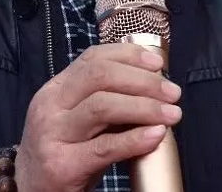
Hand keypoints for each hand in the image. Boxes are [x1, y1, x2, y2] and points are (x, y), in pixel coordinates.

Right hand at [14, 43, 181, 191]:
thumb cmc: (61, 153)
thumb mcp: (75, 120)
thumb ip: (103, 100)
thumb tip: (150, 87)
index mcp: (55, 89)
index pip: (92, 58)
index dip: (128, 55)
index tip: (157, 63)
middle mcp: (50, 106)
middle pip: (100, 77)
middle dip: (142, 81)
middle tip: (172, 92)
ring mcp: (53, 134)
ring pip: (103, 106)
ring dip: (144, 107)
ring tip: (171, 114)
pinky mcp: (62, 165)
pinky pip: (105, 147)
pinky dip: (135, 139)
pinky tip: (156, 135)